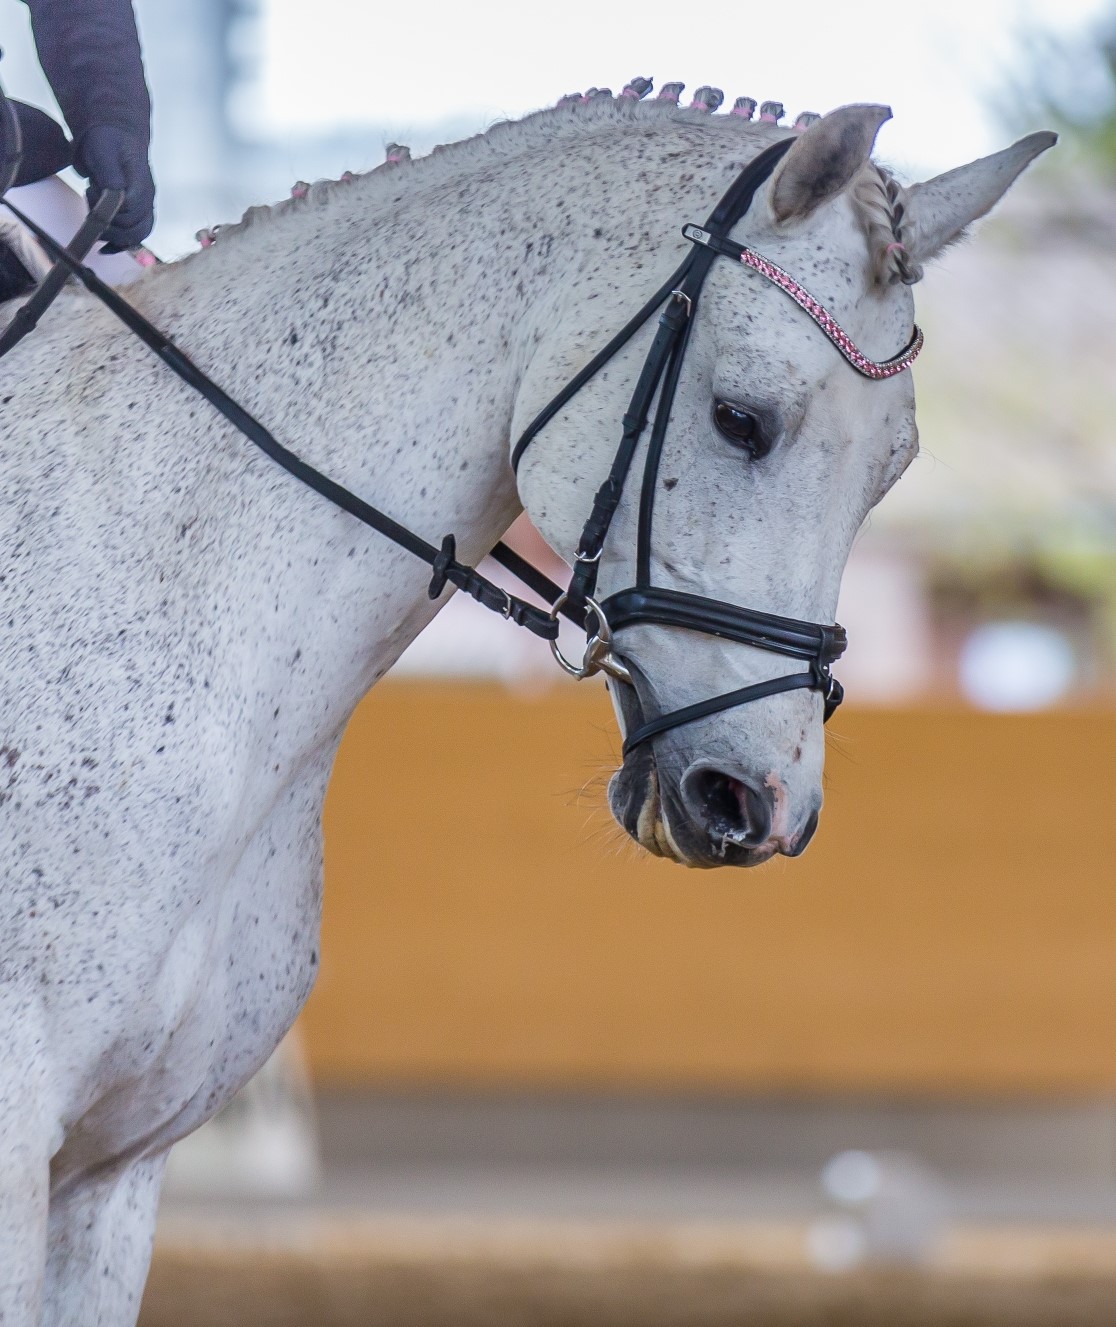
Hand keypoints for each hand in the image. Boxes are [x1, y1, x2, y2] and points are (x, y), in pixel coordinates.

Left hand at [74, 124, 154, 249]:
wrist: (115, 135)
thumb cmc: (106, 140)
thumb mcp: (103, 149)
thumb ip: (110, 172)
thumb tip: (115, 192)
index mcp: (140, 183)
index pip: (129, 210)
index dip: (109, 210)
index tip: (91, 193)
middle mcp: (147, 198)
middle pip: (135, 229)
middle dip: (110, 227)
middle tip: (90, 213)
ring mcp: (144, 207)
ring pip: (135, 235)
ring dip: (113, 234)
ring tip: (95, 217)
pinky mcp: (137, 212)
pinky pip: (134, 237)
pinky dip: (119, 245)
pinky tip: (105, 247)